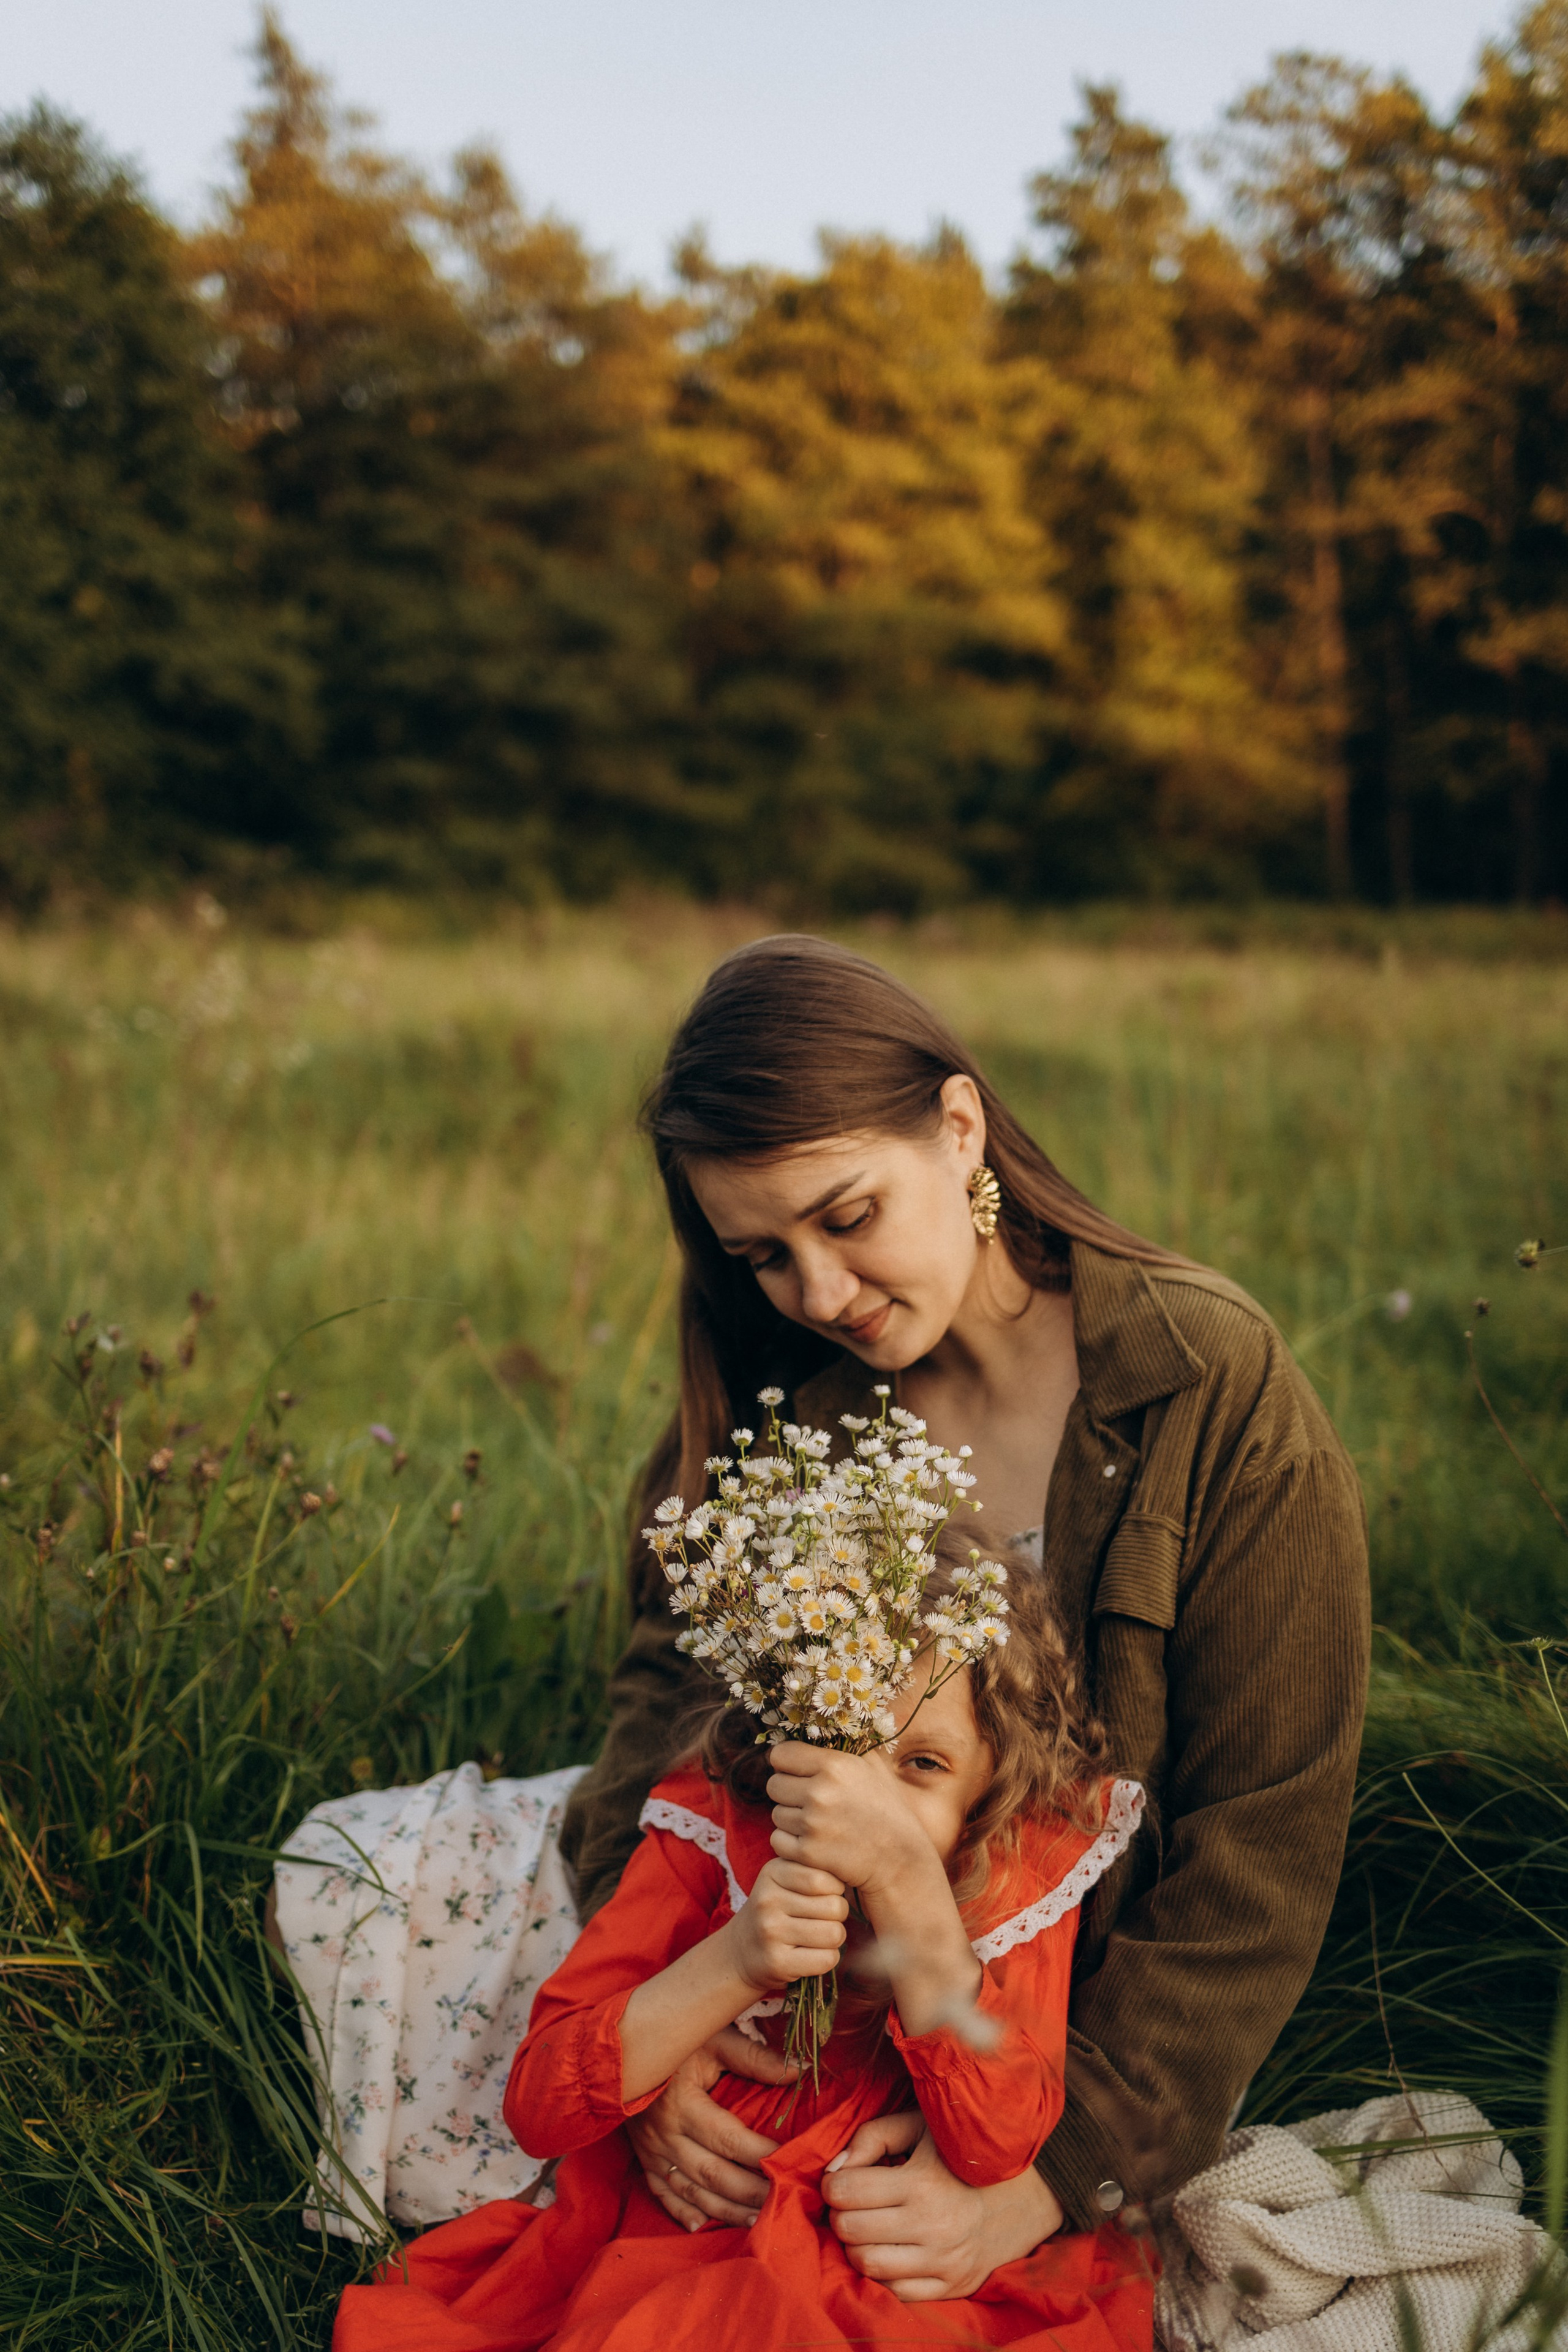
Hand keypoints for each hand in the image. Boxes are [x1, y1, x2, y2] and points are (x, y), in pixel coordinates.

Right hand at [628, 2027, 796, 2229]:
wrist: (620, 2045)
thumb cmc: (674, 2036)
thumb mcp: (713, 2038)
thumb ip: (754, 2058)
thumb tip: (799, 2071)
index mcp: (681, 2103)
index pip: (729, 2139)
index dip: (760, 2154)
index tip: (789, 2162)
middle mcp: (664, 2133)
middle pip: (712, 2174)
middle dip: (749, 2192)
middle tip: (782, 2201)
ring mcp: (649, 2150)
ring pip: (690, 2191)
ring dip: (724, 2210)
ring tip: (757, 2221)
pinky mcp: (641, 2157)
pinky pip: (660, 2192)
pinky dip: (680, 2212)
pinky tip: (701, 2225)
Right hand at [728, 1856, 846, 1994]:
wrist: (741, 1950)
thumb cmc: (776, 1911)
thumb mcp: (785, 1880)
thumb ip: (814, 1870)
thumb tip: (851, 1872)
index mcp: (773, 1872)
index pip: (824, 1878)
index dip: (835, 1890)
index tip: (824, 1895)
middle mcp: (768, 1900)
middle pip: (835, 1906)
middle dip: (838, 1915)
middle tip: (822, 1919)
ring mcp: (771, 1932)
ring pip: (834, 1934)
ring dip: (835, 1938)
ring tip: (818, 1937)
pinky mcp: (777, 1962)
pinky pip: (826, 1959)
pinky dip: (828, 1958)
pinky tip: (812, 1954)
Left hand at [766, 1742, 925, 1894]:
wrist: (900, 1860)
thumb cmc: (887, 1810)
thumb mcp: (872, 1768)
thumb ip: (843, 1747)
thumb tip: (814, 1727)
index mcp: (835, 1765)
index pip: (780, 1755)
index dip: (787, 1764)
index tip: (798, 1772)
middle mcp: (820, 1792)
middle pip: (773, 1785)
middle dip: (788, 1792)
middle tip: (810, 1801)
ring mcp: (812, 1824)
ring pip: (776, 1814)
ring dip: (791, 1819)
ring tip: (818, 1823)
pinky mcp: (807, 1853)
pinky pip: (778, 1840)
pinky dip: (791, 1843)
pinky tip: (815, 1842)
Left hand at [821, 2112, 1063, 2299]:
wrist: (1027, 2194)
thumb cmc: (962, 2154)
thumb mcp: (922, 2127)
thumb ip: (873, 2137)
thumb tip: (835, 2170)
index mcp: (922, 2182)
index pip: (846, 2191)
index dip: (833, 2184)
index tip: (841, 2180)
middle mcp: (932, 2227)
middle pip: (851, 2230)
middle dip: (840, 2214)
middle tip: (850, 2204)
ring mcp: (943, 2263)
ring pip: (868, 2266)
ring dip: (855, 2246)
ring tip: (866, 2227)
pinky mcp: (952, 2287)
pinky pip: (896, 2291)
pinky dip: (882, 2274)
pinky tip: (888, 2250)